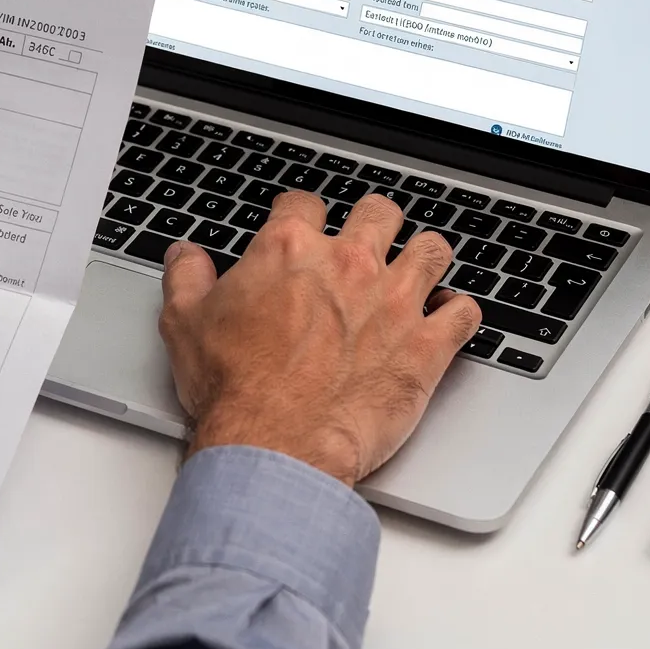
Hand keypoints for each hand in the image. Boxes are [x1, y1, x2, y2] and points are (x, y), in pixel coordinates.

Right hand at [158, 191, 480, 486]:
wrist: (277, 444)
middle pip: (378, 213)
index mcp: (289, 251)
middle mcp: (348, 264)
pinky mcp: (426, 345)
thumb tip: (185, 256)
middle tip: (368, 243)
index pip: (304, 204)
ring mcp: (393, 301)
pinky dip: (459, 313)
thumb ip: (186, 278)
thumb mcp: (185, 324)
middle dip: (374, 223)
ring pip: (431, 250)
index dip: (302, 215)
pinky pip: (464, 312)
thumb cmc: (236, 391)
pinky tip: (448, 319)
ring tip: (417, 270)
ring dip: (425, 257)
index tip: (303, 228)